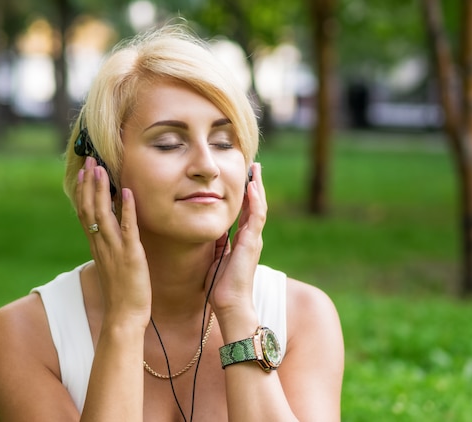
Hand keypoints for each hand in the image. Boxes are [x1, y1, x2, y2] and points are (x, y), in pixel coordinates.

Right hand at [76, 157, 150, 327]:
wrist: (124, 316)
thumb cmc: (120, 291)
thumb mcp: (111, 263)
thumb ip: (108, 245)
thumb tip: (110, 229)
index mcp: (96, 245)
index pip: (85, 212)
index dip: (84, 190)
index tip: (85, 171)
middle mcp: (101, 244)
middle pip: (90, 208)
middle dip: (90, 183)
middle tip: (91, 160)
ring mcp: (114, 249)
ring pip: (103, 214)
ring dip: (102, 190)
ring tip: (103, 169)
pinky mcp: (130, 255)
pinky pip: (127, 228)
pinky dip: (126, 209)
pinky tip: (127, 192)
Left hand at [206, 163, 266, 318]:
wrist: (230, 304)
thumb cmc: (221, 286)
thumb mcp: (217, 258)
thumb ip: (218, 243)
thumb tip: (212, 230)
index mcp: (243, 241)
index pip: (247, 211)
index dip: (246, 194)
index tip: (245, 178)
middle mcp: (251, 238)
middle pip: (256, 205)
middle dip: (255, 185)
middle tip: (254, 166)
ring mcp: (254, 240)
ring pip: (259, 207)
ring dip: (257, 187)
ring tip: (255, 170)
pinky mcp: (252, 243)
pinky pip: (255, 217)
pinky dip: (254, 201)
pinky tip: (252, 187)